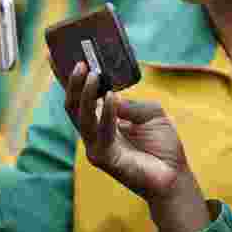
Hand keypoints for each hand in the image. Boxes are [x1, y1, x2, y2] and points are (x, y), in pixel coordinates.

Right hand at [63, 62, 209, 231]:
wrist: (174, 174)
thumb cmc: (162, 144)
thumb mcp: (151, 113)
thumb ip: (131, 104)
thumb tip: (112, 95)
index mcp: (102, 119)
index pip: (80, 96)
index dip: (68, 79)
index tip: (57, 57)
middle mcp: (94, 132)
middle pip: (74, 106)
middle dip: (74, 84)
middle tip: (80, 63)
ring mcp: (96, 146)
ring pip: (82, 118)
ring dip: (87, 95)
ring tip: (93, 74)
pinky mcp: (104, 158)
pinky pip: (102, 133)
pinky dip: (106, 114)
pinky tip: (110, 98)